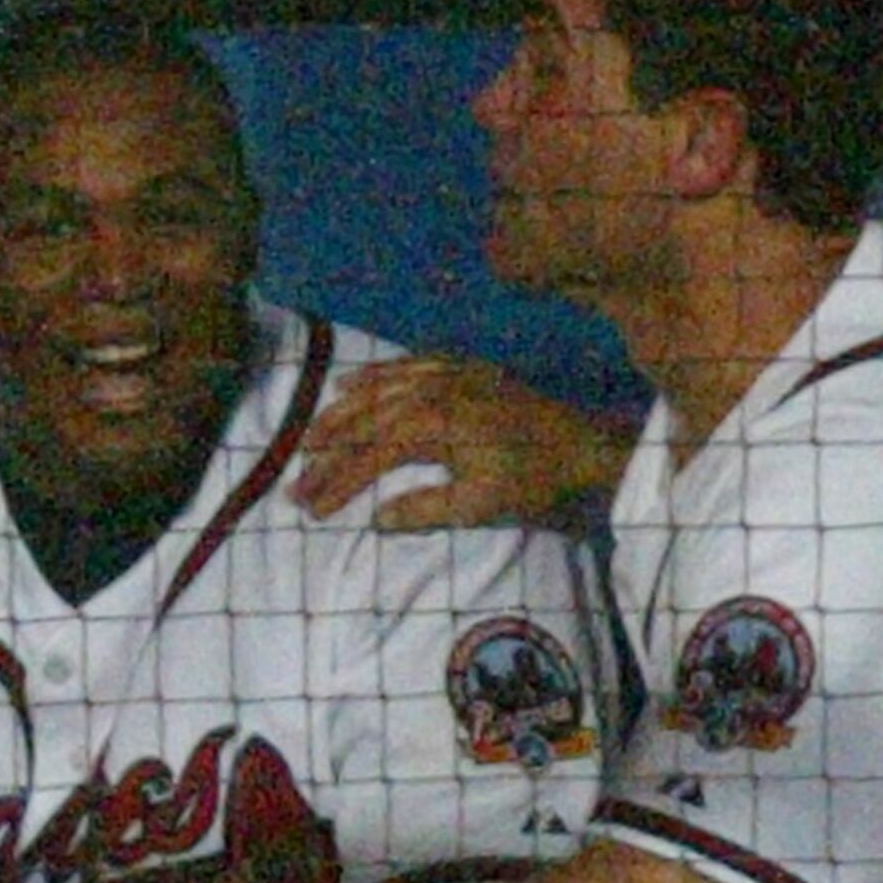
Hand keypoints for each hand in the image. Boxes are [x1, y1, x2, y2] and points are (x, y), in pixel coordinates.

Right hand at [288, 358, 631, 531]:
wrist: (585, 446)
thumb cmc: (534, 481)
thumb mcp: (481, 505)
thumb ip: (424, 510)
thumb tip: (376, 518)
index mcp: (432, 425)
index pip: (368, 455)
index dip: (335, 482)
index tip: (309, 507)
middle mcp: (431, 391)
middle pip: (364, 420)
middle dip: (326, 451)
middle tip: (297, 478)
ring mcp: (446, 375)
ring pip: (378, 389)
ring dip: (340, 412)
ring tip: (310, 435)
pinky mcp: (461, 369)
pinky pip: (407, 365)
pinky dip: (375, 373)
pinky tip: (351, 381)